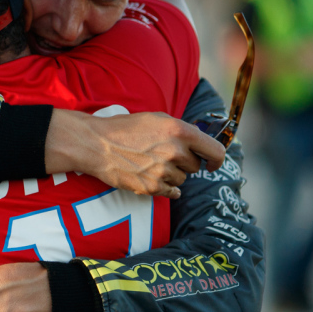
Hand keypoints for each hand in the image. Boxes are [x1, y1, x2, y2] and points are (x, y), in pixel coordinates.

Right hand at [45, 110, 224, 198]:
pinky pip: (171, 192)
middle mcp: (174, 151)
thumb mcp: (157, 119)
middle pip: (195, 167)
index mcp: (179, 131)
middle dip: (184, 164)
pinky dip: (165, 188)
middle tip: (164, 156)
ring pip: (182, 180)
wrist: (96, 144)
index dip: (216, 159)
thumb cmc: (125, 129)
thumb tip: (201, 144)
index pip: (215, 150)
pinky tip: (153, 179)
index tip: (212, 164)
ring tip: (150, 164)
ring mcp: (163, 170)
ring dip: (171, 175)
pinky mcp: (151, 186)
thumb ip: (181, 130)